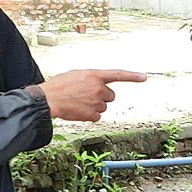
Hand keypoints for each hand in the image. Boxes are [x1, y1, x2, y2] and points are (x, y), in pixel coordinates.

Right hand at [30, 69, 146, 121]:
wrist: (48, 100)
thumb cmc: (59, 87)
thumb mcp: (76, 75)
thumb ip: (91, 79)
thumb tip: (98, 85)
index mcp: (94, 75)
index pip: (118, 74)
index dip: (132, 76)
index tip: (143, 77)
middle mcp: (98, 88)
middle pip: (110, 96)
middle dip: (101, 97)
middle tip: (86, 96)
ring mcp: (96, 102)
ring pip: (103, 107)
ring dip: (94, 106)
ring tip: (79, 103)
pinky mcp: (93, 114)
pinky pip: (97, 117)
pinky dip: (90, 116)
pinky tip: (79, 111)